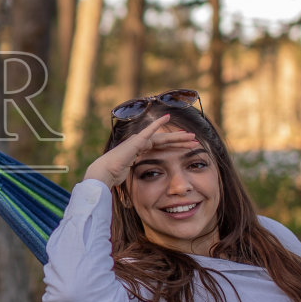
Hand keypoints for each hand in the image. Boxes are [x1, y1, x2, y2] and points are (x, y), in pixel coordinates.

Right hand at [82, 115, 199, 187]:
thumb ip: (138, 174)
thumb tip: (142, 184)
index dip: (175, 147)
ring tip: (192, 136)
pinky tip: (168, 117)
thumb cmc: (114, 176)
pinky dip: (158, 123)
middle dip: (181, 141)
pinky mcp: (137, 140)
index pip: (162, 147)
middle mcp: (141, 143)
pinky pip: (150, 131)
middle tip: (195, 141)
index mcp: (141, 151)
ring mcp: (139, 140)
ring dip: (178, 137)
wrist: (105, 173)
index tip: (187, 148)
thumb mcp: (132, 176)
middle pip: (165, 141)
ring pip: (163, 137)